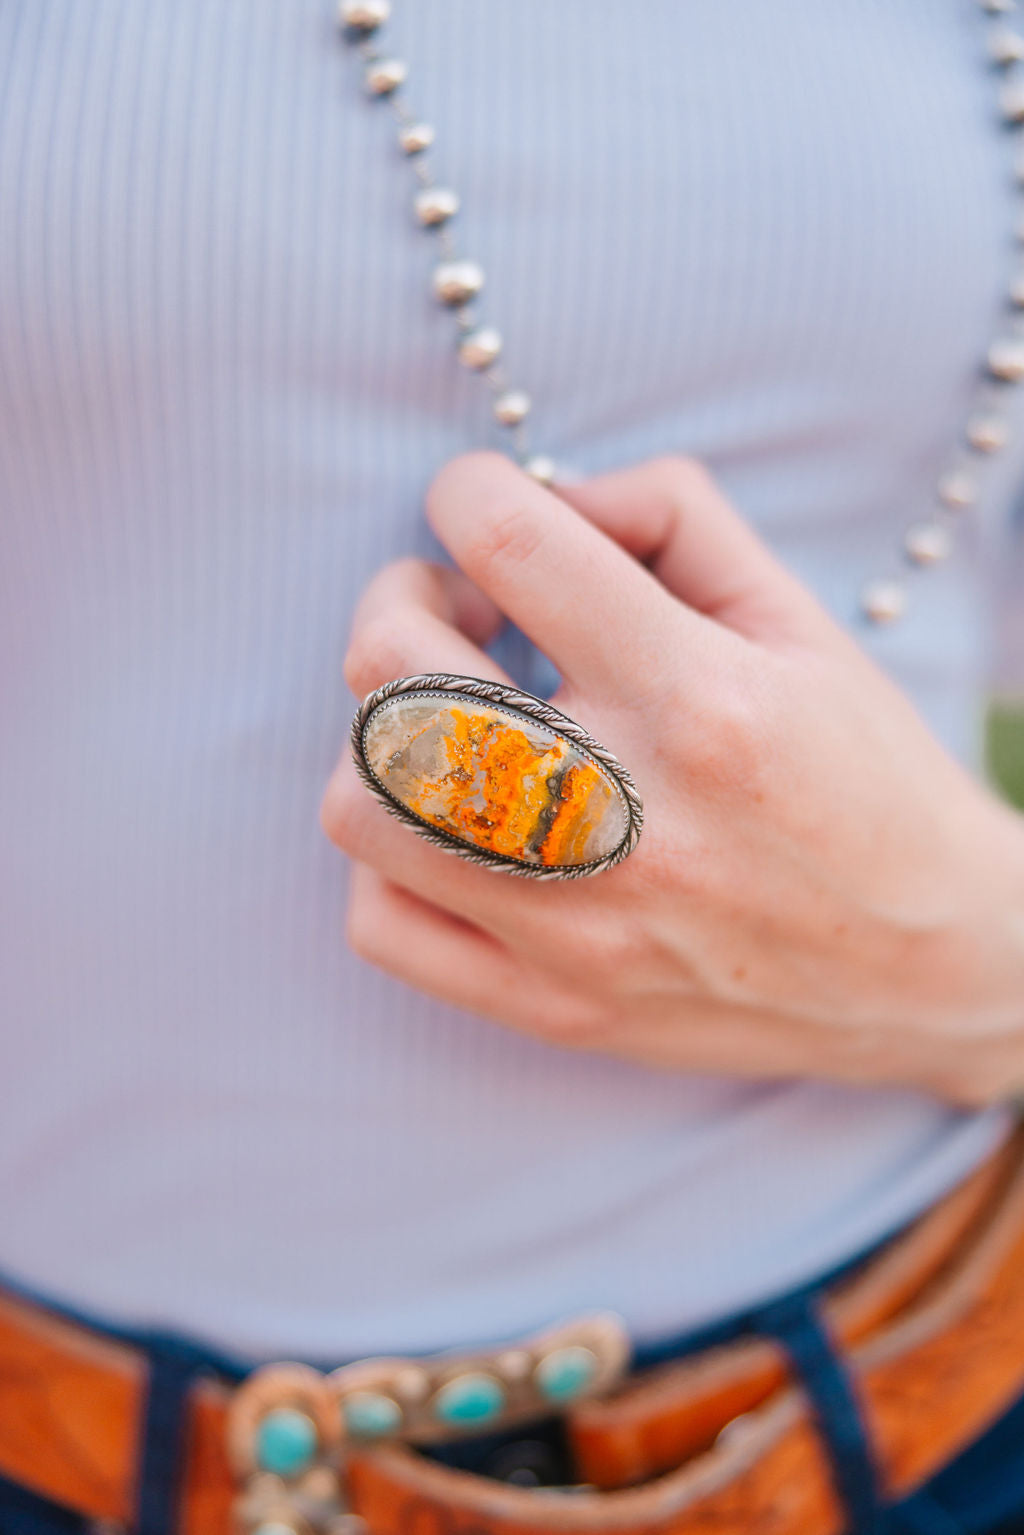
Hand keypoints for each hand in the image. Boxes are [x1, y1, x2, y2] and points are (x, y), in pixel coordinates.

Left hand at [322, 453, 1023, 1103]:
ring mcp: (575, 928)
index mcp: (697, 698)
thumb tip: (548, 493)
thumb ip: (672, 517)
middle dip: (401, 598)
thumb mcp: (801, 619)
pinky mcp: (552, 1006)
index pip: (511, 544)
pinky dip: (394, 859)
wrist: (933, 967)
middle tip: (455, 608)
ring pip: (357, 800)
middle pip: (393, 668)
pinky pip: (382, 925)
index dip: (466, 493)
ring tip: (450, 725)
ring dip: (383, 734)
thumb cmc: (869, 780)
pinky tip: (457, 829)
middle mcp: (621, 815)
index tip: (480, 509)